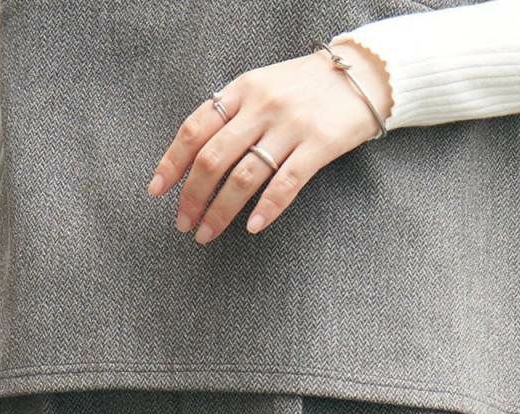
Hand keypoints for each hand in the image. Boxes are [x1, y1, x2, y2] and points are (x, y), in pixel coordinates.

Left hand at [147, 45, 391, 244]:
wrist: (362, 74)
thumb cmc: (306, 87)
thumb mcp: (263, 86)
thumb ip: (234, 113)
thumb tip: (198, 154)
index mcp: (242, 90)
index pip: (196, 128)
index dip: (173, 162)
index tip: (157, 191)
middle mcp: (262, 106)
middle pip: (213, 158)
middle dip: (192, 196)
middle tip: (183, 224)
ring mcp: (290, 126)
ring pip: (244, 176)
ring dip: (220, 210)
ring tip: (206, 233)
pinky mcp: (318, 145)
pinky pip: (286, 183)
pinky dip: (266, 209)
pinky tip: (251, 228)